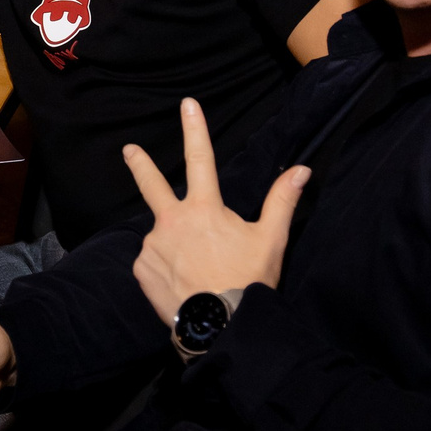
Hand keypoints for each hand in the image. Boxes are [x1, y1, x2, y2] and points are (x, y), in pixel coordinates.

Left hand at [123, 99, 310, 329]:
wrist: (220, 326)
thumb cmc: (248, 281)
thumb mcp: (271, 240)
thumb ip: (282, 201)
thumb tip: (301, 170)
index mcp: (204, 209)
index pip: (201, 160)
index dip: (195, 129)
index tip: (187, 105)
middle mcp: (172, 222)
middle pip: (152, 185)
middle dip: (141, 165)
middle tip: (129, 150)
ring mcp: (152, 246)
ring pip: (162, 237)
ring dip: (174, 246)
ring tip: (197, 272)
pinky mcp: (141, 270)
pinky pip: (152, 262)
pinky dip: (164, 268)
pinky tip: (181, 283)